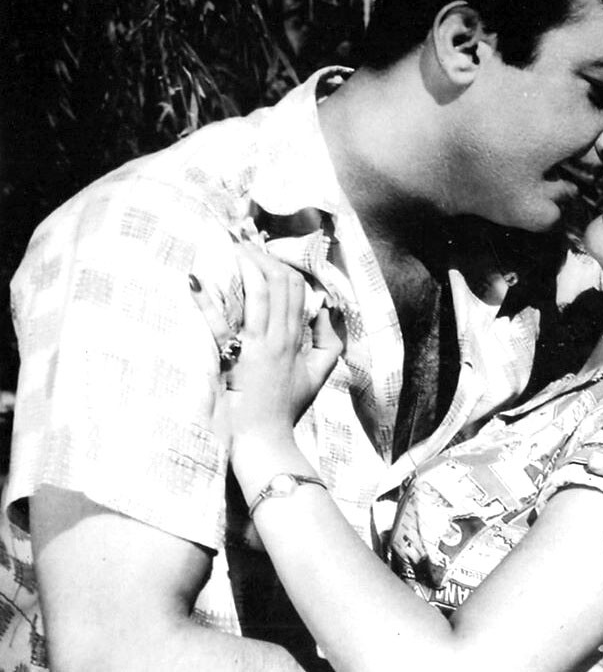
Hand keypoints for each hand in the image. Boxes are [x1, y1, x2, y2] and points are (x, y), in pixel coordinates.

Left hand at [190, 243, 341, 443]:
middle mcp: (280, 338)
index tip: (264, 248)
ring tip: (228, 244)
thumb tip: (328, 309)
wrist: (267, 441)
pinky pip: (221, 325)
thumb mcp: (319, 374)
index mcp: (298, 339)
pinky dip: (207, 301)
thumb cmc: (287, 409)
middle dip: (261, 254)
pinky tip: (194, 280)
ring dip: (243, 264)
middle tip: (241, 238)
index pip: (297, 288)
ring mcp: (258, 348)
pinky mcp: (235, 361)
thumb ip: (329, 341)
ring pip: (257, 293)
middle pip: (278, 282)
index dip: (282, 262)